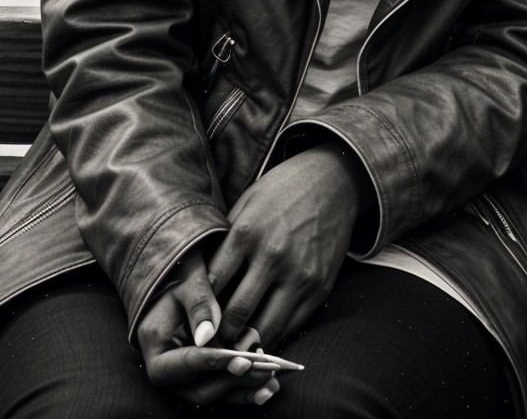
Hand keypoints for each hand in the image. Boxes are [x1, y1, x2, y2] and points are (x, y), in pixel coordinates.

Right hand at [134, 250, 282, 406]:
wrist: (180, 276)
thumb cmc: (183, 273)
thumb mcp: (188, 282)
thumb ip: (199, 305)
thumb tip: (207, 337)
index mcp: (155, 345)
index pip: (180, 365)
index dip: (209, 363)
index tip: (239, 357)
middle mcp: (168, 368)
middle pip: (198, 389)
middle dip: (232, 380)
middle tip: (262, 368)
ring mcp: (185, 376)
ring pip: (213, 394)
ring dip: (243, 391)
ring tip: (273, 382)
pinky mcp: (202, 376)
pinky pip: (222, 391)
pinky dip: (245, 392)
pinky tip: (270, 388)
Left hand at [207, 142, 366, 349]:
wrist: (334, 180)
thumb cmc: (282, 190)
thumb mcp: (246, 204)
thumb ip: (224, 241)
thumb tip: (199, 281)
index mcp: (247, 233)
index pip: (211, 286)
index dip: (198, 308)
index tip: (192, 320)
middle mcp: (273, 256)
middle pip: (236, 314)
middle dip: (218, 335)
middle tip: (208, 342)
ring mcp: (300, 274)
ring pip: (265, 327)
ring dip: (246, 342)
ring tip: (233, 345)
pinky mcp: (321, 286)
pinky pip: (292, 324)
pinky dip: (274, 334)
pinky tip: (261, 333)